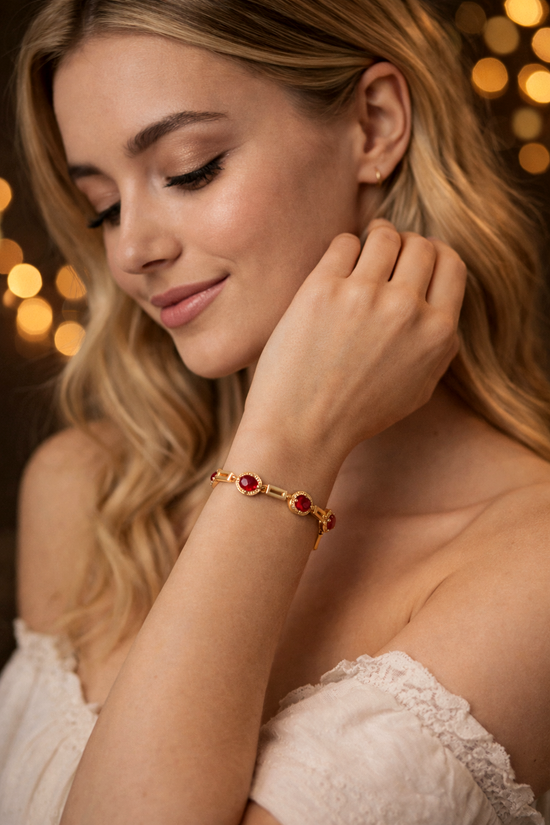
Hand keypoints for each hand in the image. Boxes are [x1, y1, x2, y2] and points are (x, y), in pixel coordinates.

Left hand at [242, 219, 466, 463]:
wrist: (302, 428)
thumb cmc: (357, 413)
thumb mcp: (419, 388)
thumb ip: (438, 345)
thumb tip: (438, 305)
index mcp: (438, 333)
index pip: (452, 265)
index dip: (435, 254)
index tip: (417, 257)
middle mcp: (407, 309)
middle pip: (420, 244)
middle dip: (405, 244)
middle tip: (386, 253)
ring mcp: (365, 295)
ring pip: (384, 236)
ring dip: (376, 238)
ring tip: (362, 253)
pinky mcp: (323, 289)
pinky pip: (344, 242)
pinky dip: (343, 249)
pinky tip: (335, 270)